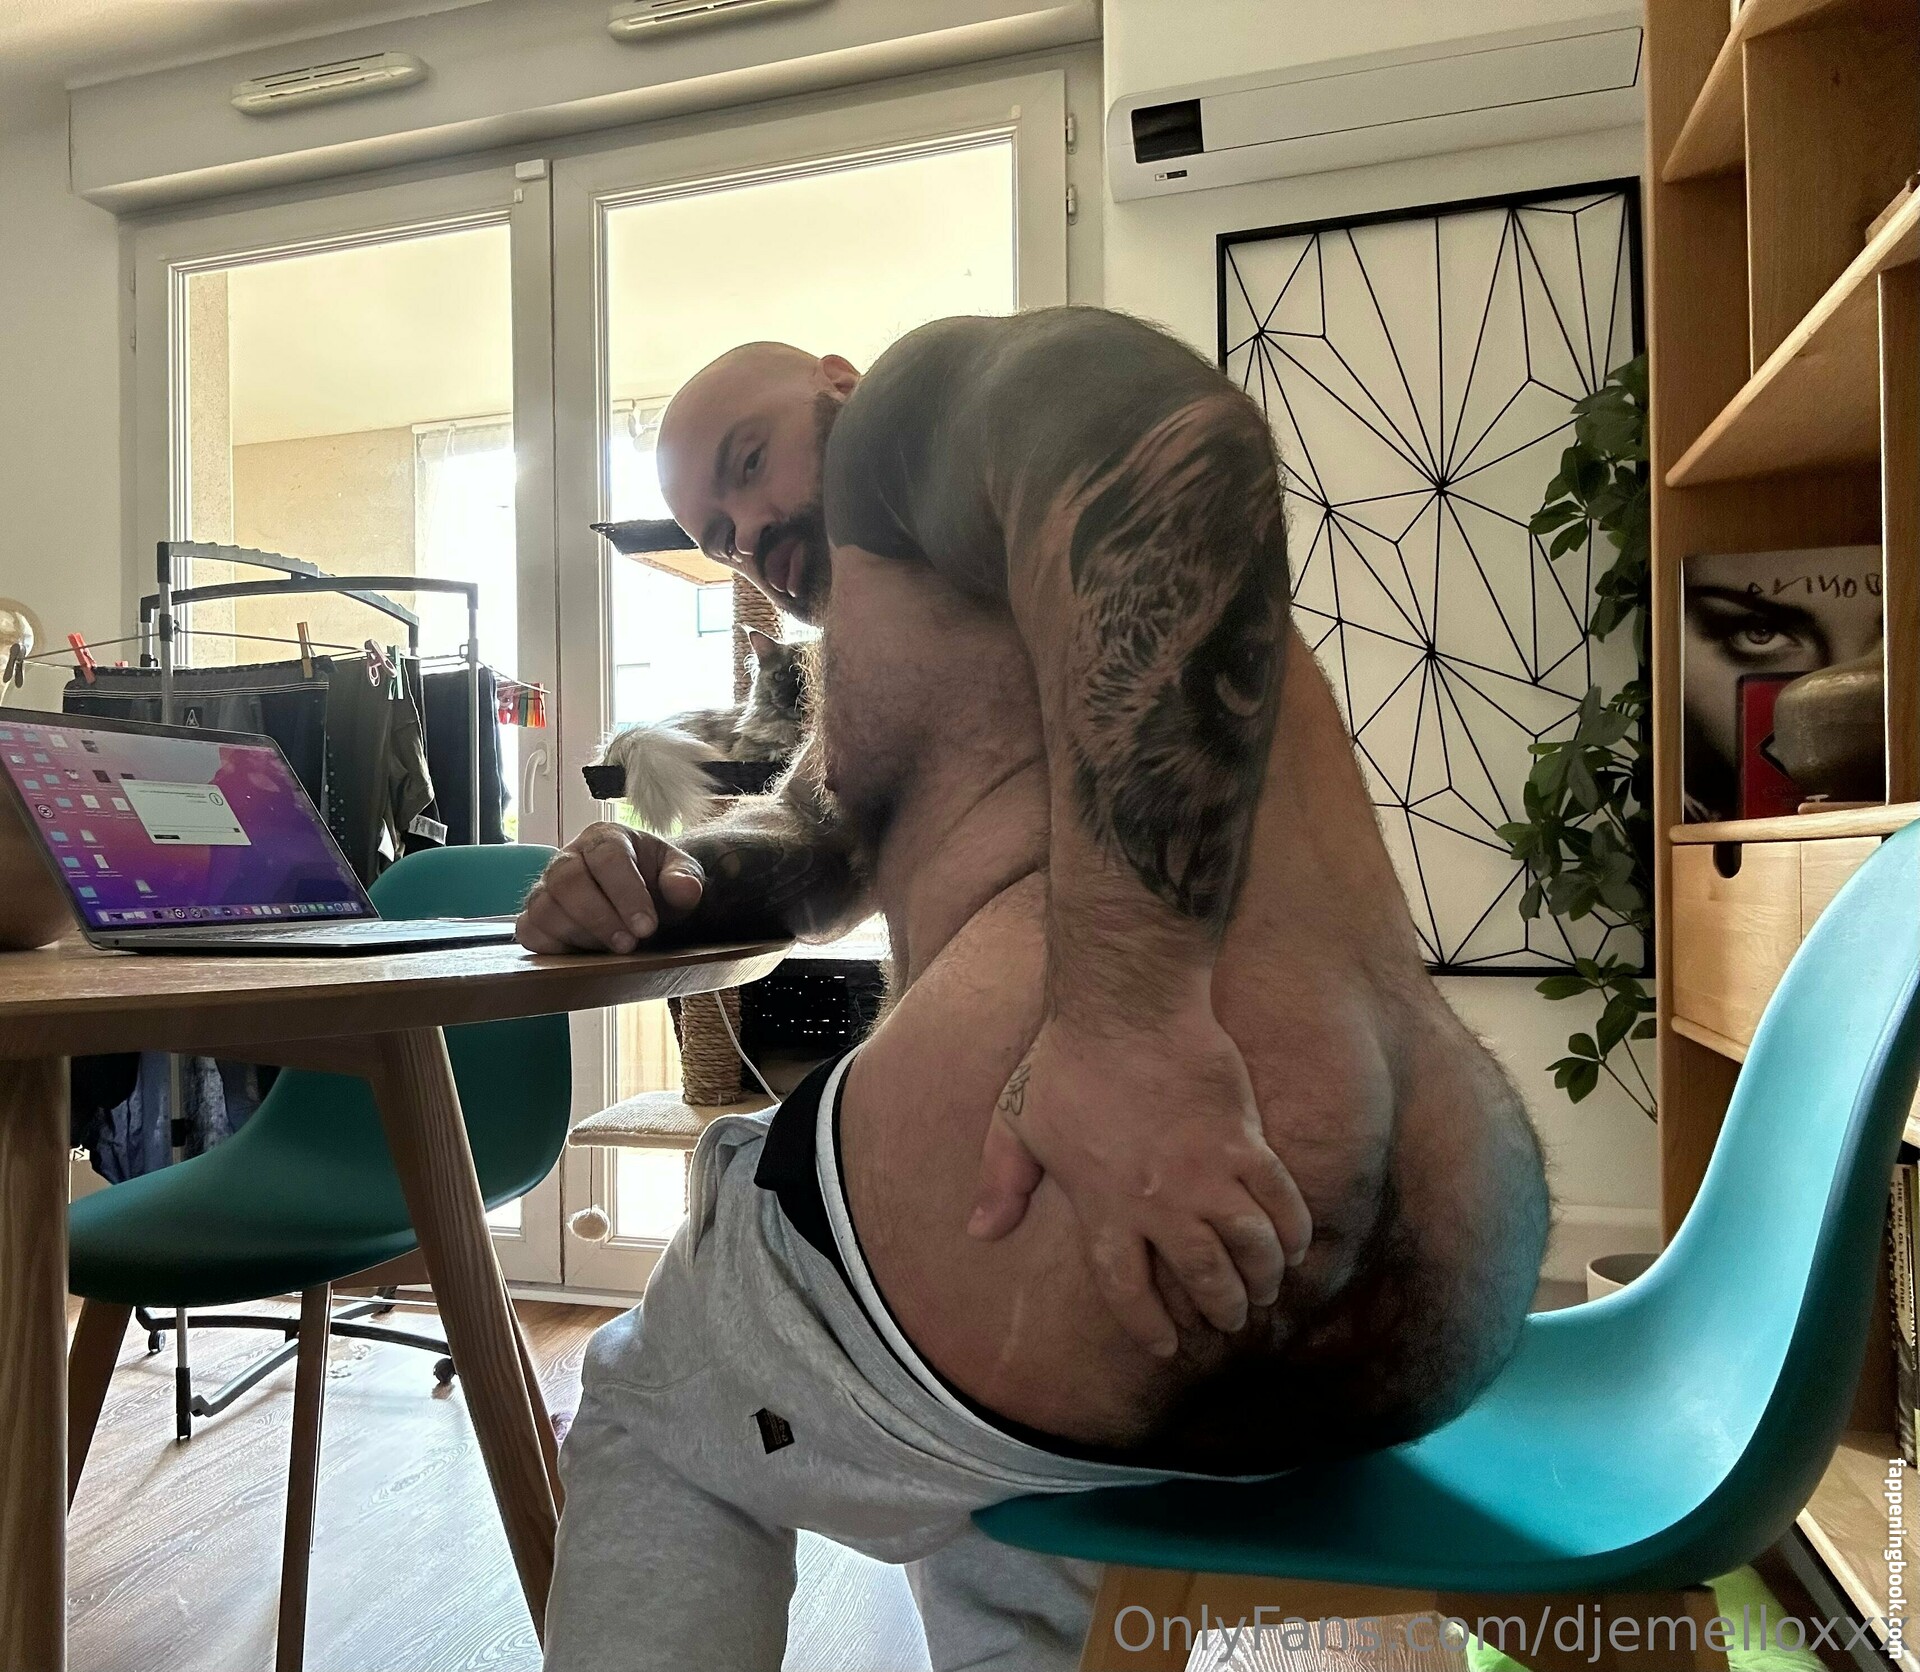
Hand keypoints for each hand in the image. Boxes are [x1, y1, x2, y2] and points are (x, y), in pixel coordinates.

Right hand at [515, 822, 704, 953]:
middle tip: (628, 945)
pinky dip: (552, 947)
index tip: (647, 926)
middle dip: (600, 918)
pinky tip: (583, 955)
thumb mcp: (679, 875)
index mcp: (605, 838)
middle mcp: (569, 857)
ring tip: (611, 951)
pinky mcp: (535, 916)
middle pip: (567, 881)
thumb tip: (685, 889)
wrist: (642, 900)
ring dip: (579, 935)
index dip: (626, 893)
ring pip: (544, 908)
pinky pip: (528, 931)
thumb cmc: (657, 883)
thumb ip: (685, 878)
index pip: (607, 857)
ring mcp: (546, 887)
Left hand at [967, 1010, 1311, 1357]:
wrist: (1126, 1005)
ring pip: (1250, 1248)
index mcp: (1103, 1206)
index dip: (1149, 1325)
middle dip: (1222, 1309)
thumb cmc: (1067, 1060)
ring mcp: (1206, 1173)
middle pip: (1203, 1278)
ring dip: (1263, 1277)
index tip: (1166, 1345)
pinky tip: (1294, 1242)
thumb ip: (1002, 1183)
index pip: (1127, 1290)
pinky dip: (1293, 1228)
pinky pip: (1280, 1199)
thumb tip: (981, 1233)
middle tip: (1231, 1319)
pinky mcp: (1243, 1140)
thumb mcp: (1016, 1122)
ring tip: (1265, 1289)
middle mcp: (1158, 1203)